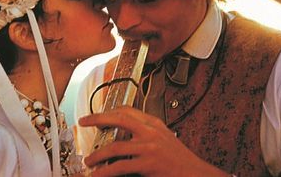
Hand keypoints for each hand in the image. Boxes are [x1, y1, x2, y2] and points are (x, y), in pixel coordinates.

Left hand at [79, 106, 227, 176]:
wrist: (196, 174)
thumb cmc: (179, 159)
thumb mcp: (163, 138)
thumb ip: (146, 132)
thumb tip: (125, 133)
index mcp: (154, 123)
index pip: (127, 110)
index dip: (109, 112)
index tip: (98, 115)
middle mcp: (151, 131)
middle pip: (118, 118)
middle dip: (98, 119)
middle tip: (83, 121)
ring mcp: (149, 147)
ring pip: (115, 147)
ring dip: (98, 154)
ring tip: (89, 160)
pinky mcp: (148, 163)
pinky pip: (120, 167)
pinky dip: (105, 171)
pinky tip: (98, 174)